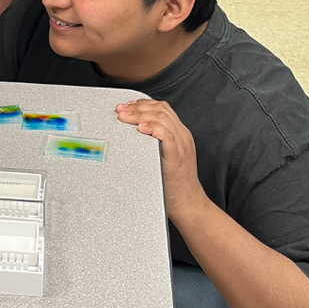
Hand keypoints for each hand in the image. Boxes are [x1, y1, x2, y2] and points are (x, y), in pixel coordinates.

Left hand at [115, 99, 208, 223]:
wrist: (189, 204)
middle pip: (160, 109)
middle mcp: (182, 137)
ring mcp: (181, 146)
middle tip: (120, 110)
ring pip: (162, 118)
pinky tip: (140, 129)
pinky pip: (167, 135)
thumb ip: (156, 142)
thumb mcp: (167, 156)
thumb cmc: (174, 183)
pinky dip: (153, 128)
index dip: (142, 103)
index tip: (126, 106)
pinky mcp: (176, 157)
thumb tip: (133, 132)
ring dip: (139, 114)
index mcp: (180, 134)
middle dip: (137, 107)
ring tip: (125, 117)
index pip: (162, 108)